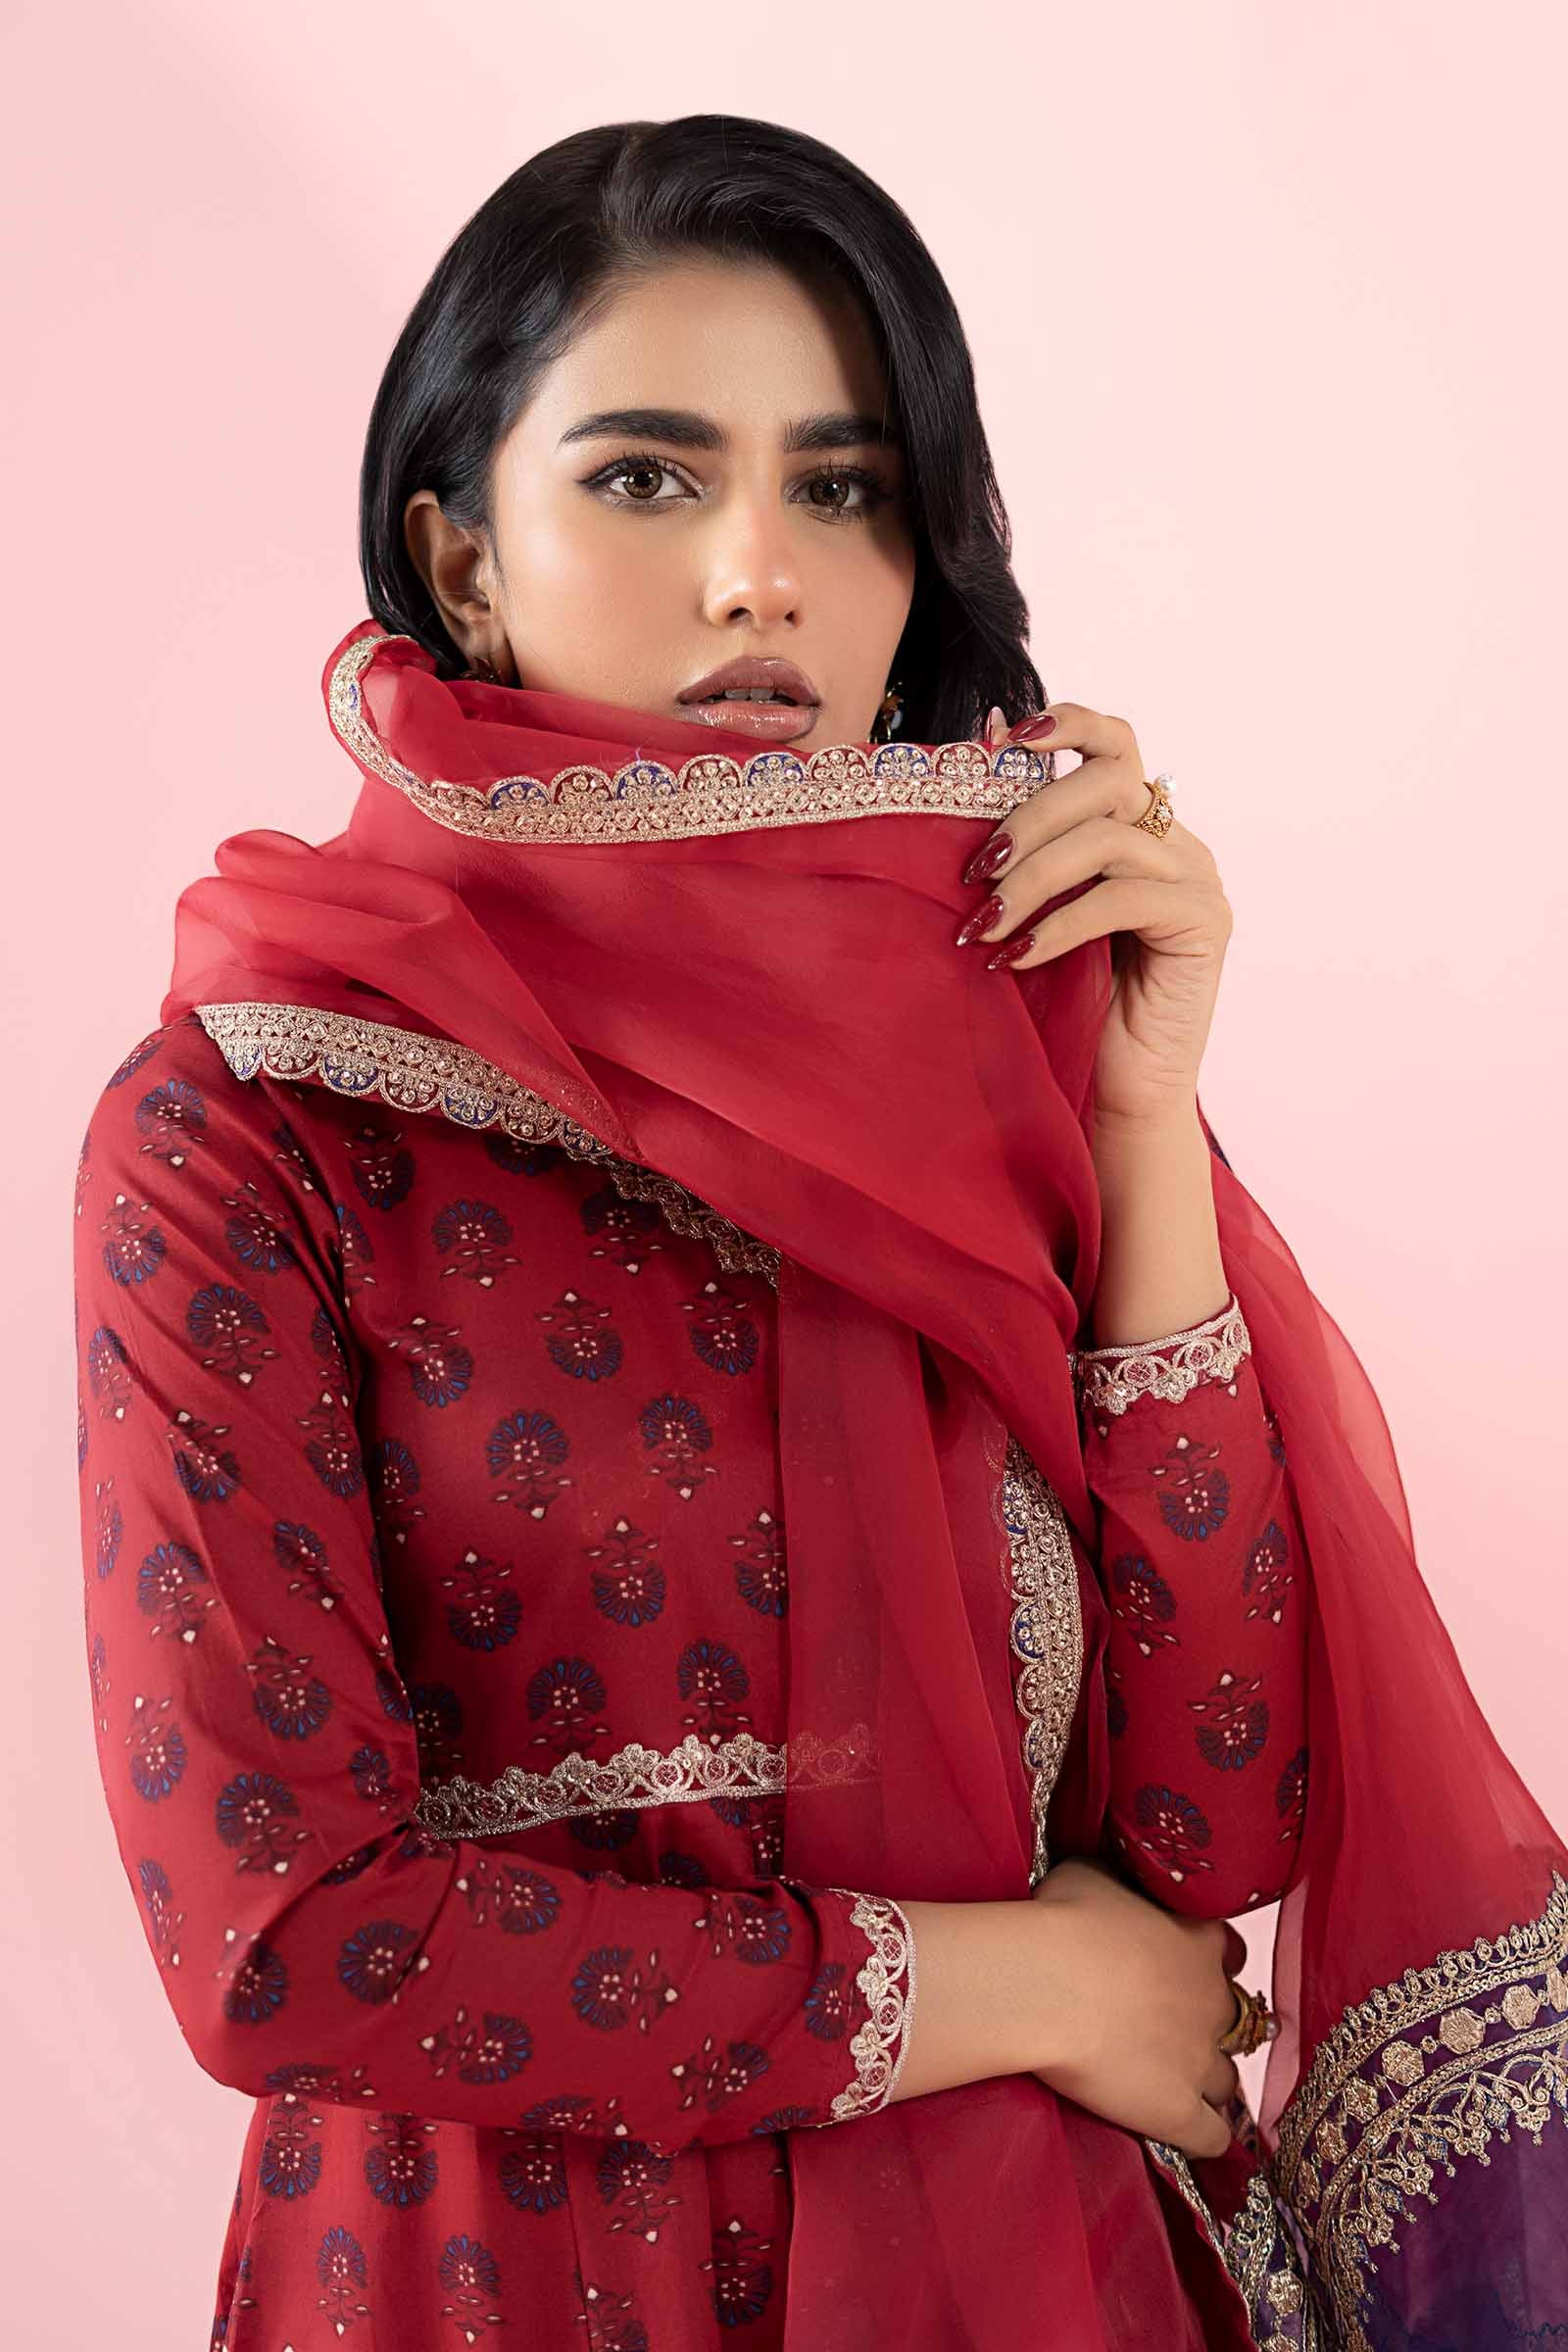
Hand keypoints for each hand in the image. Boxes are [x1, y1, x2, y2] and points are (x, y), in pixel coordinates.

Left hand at [954, 704, 1233, 1129]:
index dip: (1065, 722)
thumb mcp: (1034, 909)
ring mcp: (1198, 879)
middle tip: (974, 871)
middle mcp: (1177, 841)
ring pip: (1107, 839)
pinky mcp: (1205, 923)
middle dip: (1028, 818)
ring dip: (1032, 879)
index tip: (1003, 740)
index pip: (1114, 741)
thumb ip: (1023, 845)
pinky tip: (1019, 957)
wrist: (1115, 1094)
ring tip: (984, 924)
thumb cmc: (1065, 1003)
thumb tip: (975, 748)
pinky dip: (1060, 923)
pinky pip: (1121, 898)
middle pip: (1106, 780)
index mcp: (1139, 825)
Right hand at [1029, 1854, 1247, 2159]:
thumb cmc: (1064, 1920)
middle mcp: (1213, 2000)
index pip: (1231, 1952)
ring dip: (1208, 2082)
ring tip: (1175, 2085)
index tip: (1184, 1968)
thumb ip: (1124, 1888)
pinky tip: (1191, 2136)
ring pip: (1227, 2081)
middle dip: (1212, 2027)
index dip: (1210, 1963)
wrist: (1046, 1984)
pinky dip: (1207, 2138)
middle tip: (1172, 2029)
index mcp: (1200, 1940)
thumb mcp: (1094, 1876)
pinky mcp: (1180, 2112)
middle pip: (1237, 2021)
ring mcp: (1201, 2060)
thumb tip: (1119, 1888)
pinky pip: (1214, 2138)